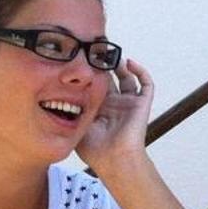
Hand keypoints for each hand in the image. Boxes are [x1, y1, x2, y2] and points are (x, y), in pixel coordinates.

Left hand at [75, 59, 157, 179]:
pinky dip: (141, 71)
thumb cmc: (95, 149)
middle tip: (98, 48)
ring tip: (112, 53)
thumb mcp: (78, 126)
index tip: (84, 58)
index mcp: (100, 110)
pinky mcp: (142, 104)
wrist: (115, 160)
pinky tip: (129, 63)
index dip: (91, 72)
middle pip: (111, 78)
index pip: (96, 85)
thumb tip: (61, 95)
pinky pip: (146, 83)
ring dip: (121, 65)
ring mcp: (129, 103)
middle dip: (105, 64)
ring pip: (128, 77)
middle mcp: (115, 104)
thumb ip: (73, 110)